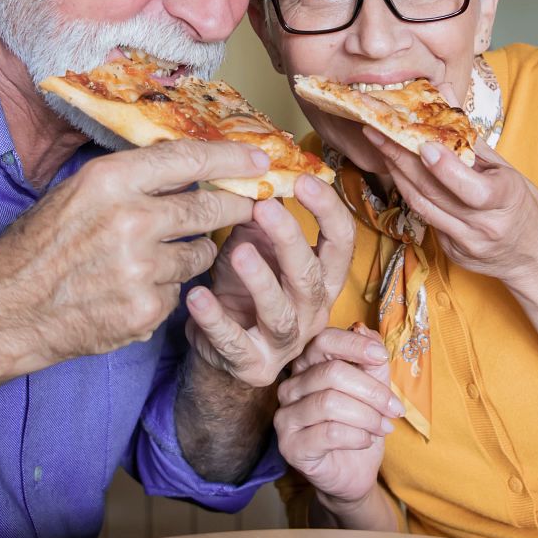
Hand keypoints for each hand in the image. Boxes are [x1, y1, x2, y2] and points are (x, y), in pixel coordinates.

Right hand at [0, 140, 266, 372]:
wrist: (8, 310)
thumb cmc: (39, 247)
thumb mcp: (77, 193)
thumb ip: (132, 180)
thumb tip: (191, 167)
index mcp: (111, 180)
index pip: (190, 158)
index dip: (232, 157)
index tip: (260, 158)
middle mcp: (132, 220)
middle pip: (209, 208)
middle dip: (233, 207)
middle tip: (246, 205)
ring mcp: (141, 269)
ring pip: (199, 255)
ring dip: (190, 254)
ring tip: (152, 257)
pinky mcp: (146, 310)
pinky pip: (180, 292)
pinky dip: (165, 290)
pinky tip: (131, 290)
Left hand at [185, 174, 356, 387]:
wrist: (224, 352)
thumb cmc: (243, 291)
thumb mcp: (255, 248)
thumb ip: (258, 218)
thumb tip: (253, 171)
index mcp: (323, 278)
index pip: (341, 242)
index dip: (327, 210)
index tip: (302, 180)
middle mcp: (312, 310)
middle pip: (311, 276)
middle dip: (290, 240)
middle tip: (265, 207)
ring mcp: (286, 342)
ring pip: (279, 313)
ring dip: (260, 281)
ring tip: (238, 252)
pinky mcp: (254, 365)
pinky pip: (234, 342)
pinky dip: (214, 319)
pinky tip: (196, 295)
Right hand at [273, 325, 399, 506]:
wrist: (354, 473)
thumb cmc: (360, 427)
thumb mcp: (374, 389)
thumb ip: (371, 361)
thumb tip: (365, 330)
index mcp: (307, 367)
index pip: (322, 341)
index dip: (354, 345)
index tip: (382, 356)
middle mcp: (290, 388)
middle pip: (331, 373)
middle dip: (372, 390)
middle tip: (395, 408)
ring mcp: (286, 418)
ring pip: (330, 403)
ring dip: (367, 416)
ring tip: (384, 427)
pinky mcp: (290, 446)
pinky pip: (329, 432)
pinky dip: (357, 435)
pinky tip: (367, 440)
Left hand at [361, 128, 537, 283]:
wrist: (532, 254)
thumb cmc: (520, 204)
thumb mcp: (506, 170)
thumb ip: (472, 139)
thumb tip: (444, 95)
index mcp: (506, 201)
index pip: (472, 188)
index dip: (444, 167)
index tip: (422, 144)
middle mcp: (485, 226)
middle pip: (435, 193)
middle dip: (402, 159)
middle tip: (378, 131)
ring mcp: (466, 243)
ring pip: (422, 206)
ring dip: (397, 175)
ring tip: (380, 147)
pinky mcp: (451, 252)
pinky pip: (426, 218)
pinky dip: (410, 193)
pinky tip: (398, 173)